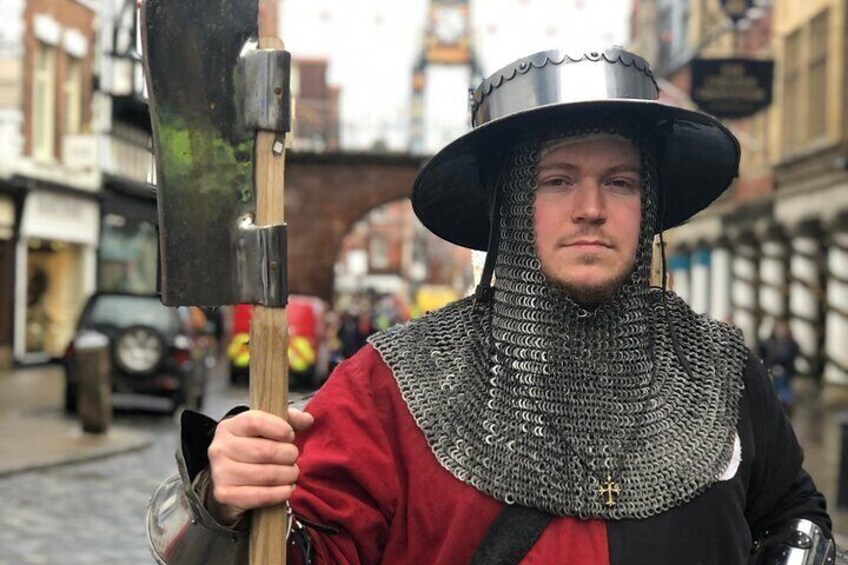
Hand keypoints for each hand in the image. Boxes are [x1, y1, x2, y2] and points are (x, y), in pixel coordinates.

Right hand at [206, 408, 314, 525]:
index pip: (255, 421)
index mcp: (229, 426)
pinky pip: (262, 496)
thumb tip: (308, 419)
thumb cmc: (252, 451)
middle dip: (288, 455)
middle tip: (294, 458)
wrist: (230, 483)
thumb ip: (288, 421)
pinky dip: (281, 493)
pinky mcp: (225, 495)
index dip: (280, 428)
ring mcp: (220, 472)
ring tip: (292, 473)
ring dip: (288, 475)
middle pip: (265, 450)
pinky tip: (287, 489)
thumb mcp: (266, 431)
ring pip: (266, 474)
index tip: (290, 435)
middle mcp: (220, 448)